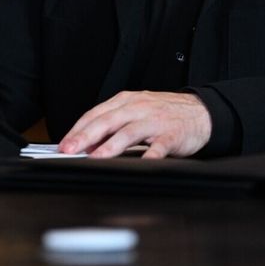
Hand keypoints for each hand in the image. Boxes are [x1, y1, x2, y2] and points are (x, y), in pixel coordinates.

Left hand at [57, 91, 211, 158]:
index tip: (64, 144)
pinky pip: (159, 146)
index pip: (96, 114)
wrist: (201, 112)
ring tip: (96, 157)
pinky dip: (150, 155)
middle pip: (107, 121)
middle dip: (86, 136)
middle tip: (70, 150)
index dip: (78, 129)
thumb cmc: (164, 114)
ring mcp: (155, 121)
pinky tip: (141, 163)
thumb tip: (87, 143)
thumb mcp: (136, 112)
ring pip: (129, 132)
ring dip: (111, 146)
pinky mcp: (172, 135)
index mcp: (126, 102)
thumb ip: (113, 125)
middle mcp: (138, 108)